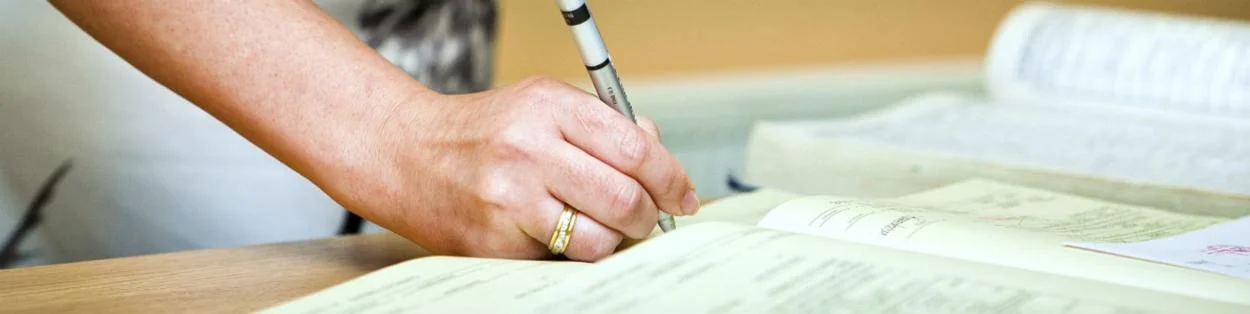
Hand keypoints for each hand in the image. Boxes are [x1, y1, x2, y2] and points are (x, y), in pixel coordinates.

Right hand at [344, 77, 697, 261]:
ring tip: (597, 227)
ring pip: (597, 238)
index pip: (634, 146)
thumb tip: (655, 151)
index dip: (670, 177)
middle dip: (647, 215)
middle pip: (623, 197)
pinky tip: (555, 234)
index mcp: (547, 107)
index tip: (681, 194)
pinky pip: (559, 259)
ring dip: (611, 240)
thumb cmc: (480, 132)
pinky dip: (570, 252)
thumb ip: (600, 124)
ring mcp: (509, 199)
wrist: (405, 154)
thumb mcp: (540, 105)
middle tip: (646, 218)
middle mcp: (528, 149)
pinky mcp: (493, 242)